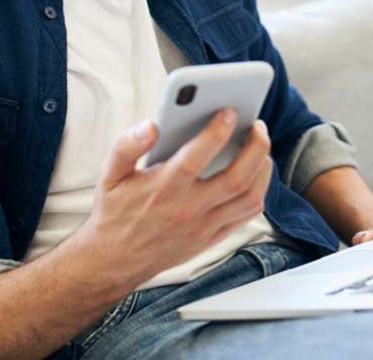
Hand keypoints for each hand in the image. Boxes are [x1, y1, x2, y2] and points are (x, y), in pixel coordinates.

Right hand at [77, 109, 273, 286]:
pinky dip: (258, 191)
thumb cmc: (115, 211)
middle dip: (255, 147)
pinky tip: (256, 172)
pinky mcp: (211, 238)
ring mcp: (203, 226)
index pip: (197, 156)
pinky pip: (246, 215)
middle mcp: (188, 209)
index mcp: (163, 188)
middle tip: (258, 125)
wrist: (114, 260)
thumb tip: (151, 125)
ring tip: (261, 145)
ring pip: (249, 198)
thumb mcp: (109, 174)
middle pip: (236, 178)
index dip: (217, 131)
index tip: (229, 111)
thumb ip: (126, 145)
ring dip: (263, 168)